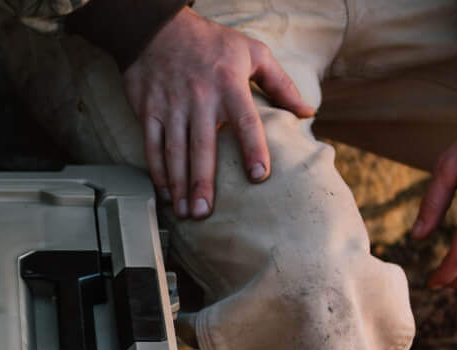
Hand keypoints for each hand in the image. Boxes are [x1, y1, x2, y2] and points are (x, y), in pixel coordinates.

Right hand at [122, 9, 314, 220]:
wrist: (158, 30)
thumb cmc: (211, 43)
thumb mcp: (253, 52)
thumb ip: (281, 84)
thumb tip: (307, 113)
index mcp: (229, 84)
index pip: (245, 121)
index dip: (253, 148)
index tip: (259, 175)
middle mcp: (200, 98)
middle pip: (203, 147)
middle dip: (203, 182)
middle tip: (205, 212)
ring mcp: (171, 106)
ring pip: (175, 152)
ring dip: (179, 184)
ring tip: (186, 211)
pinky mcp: (148, 111)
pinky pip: (152, 146)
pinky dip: (158, 171)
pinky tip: (166, 191)